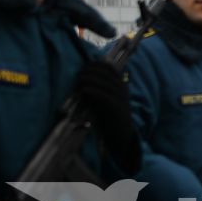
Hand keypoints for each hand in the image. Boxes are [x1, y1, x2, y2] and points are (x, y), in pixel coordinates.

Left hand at [76, 59, 140, 174]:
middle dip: (91, 71)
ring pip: (104, 83)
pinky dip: (93, 91)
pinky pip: (104, 95)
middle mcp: (122, 89)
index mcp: (120, 84)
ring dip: (90, 79)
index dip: (96, 65)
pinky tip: (84, 90)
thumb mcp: (104, 98)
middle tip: (79, 74)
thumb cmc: (109, 116)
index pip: (109, 67)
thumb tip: (82, 76)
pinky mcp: (117, 108)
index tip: (84, 67)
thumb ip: (97, 87)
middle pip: (106, 73)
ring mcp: (121, 98)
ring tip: (79, 80)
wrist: (120, 135)